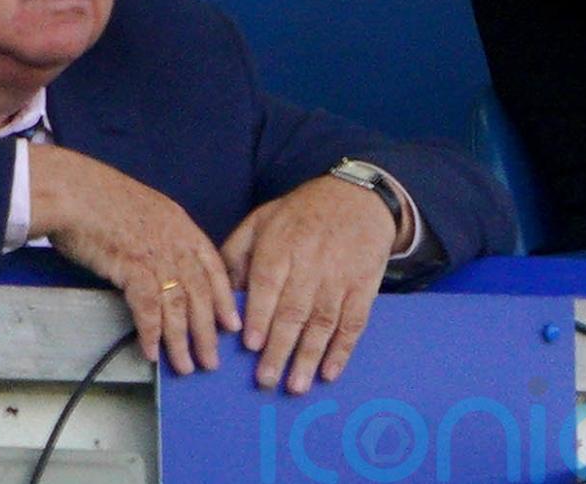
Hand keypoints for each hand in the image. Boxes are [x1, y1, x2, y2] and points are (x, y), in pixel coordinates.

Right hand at [29, 145, 240, 374]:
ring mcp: (155, 254)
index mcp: (180, 224)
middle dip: (208, 331)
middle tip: (212, 361)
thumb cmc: (97, 197)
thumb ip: (157, 232)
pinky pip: (148, 309)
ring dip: (182, 341)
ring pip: (179, 306)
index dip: (224, 298)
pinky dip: (151, 333)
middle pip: (201, 293)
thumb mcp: (141, 208)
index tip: (231, 324)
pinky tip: (152, 352)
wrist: (72, 190)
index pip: (213, 267)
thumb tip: (158, 259)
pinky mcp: (132, 267)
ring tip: (185, 366)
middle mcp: (174, 241)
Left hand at [220, 175, 407, 394]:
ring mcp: (340, 278)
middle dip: (280, 349)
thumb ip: (236, 253)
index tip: (251, 345)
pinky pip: (353, 323)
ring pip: (323, 322)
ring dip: (309, 357)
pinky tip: (330, 372)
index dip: (261, 316)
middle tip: (266, 380)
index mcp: (281, 247)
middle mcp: (311, 264)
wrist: (357, 199)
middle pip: (294, 311)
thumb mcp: (261, 220)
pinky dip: (342, 349)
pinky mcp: (364, 288)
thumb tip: (221, 292)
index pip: (269, 285)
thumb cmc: (299, 213)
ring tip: (295, 385)